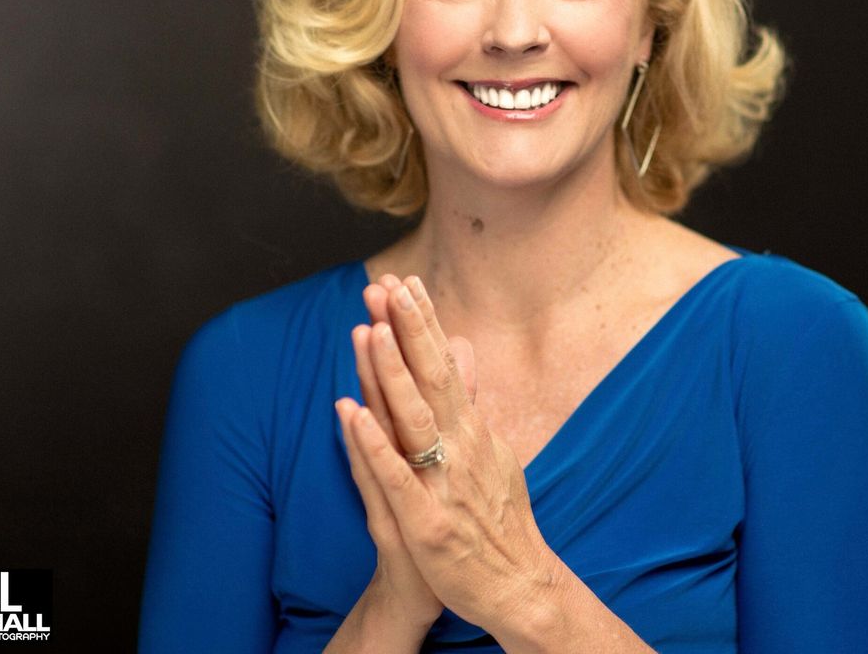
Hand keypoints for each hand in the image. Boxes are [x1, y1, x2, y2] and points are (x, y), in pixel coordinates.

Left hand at [340, 275, 559, 633]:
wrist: (516, 586)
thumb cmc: (496, 517)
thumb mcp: (491, 449)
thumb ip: (472, 398)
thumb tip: (464, 349)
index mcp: (472, 429)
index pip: (445, 365)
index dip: (424, 324)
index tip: (407, 282)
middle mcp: (461, 447)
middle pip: (431, 379)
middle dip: (409, 330)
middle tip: (389, 285)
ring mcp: (444, 483)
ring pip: (413, 418)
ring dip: (391, 373)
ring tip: (372, 330)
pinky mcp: (426, 522)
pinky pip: (394, 477)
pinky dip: (372, 444)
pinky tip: (352, 412)